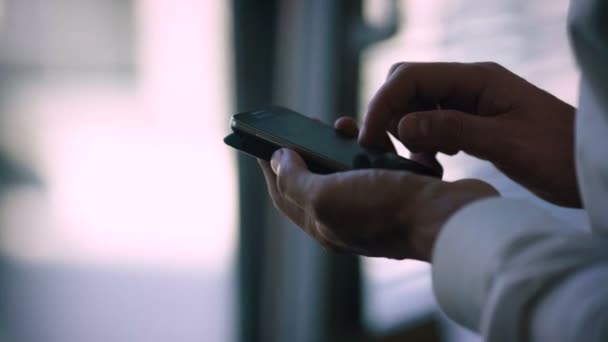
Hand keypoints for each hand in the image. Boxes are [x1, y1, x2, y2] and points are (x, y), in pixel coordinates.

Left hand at [258, 148, 497, 261]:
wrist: (450, 218)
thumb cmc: (387, 209)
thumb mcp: (328, 196)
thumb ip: (296, 181)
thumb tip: (278, 160)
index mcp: (325, 225)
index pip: (285, 194)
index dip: (270, 167)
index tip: (263, 140)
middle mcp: (349, 220)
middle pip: (317, 179)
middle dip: (309, 149)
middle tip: (308, 124)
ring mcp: (377, 207)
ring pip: (350, 169)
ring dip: (343, 145)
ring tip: (344, 125)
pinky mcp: (402, 193)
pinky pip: (380, 166)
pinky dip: (375, 148)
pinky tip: (379, 136)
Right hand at [358, 62, 578, 206]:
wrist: (588, 169)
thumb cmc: (557, 154)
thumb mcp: (505, 143)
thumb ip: (453, 130)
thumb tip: (401, 127)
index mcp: (477, 79)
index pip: (411, 77)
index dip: (383, 104)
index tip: (369, 139)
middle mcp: (469, 86)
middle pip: (408, 86)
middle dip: (389, 114)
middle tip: (386, 150)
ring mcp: (470, 104)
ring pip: (417, 107)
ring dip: (406, 132)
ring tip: (422, 162)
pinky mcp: (472, 123)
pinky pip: (432, 126)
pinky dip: (424, 143)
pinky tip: (437, 163)